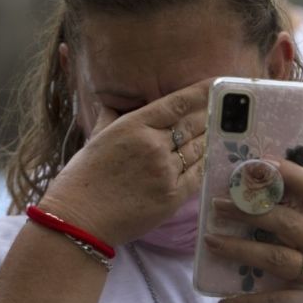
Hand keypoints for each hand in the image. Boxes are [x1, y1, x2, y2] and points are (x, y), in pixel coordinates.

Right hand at [38, 78, 210, 246]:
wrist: (79, 218)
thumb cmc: (83, 177)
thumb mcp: (97, 136)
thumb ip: (111, 116)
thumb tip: (117, 101)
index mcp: (134, 125)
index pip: (177, 103)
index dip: (201, 91)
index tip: (216, 83)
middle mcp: (153, 144)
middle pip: (193, 124)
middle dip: (209, 115)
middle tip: (223, 108)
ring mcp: (165, 171)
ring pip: (198, 148)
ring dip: (208, 138)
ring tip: (217, 131)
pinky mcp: (173, 196)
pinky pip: (198, 174)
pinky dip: (204, 163)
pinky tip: (209, 156)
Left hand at [203, 159, 302, 302]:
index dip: (292, 175)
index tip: (262, 163)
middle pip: (286, 222)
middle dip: (249, 211)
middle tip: (217, 205)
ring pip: (275, 258)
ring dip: (239, 249)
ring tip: (210, 241)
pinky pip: (274, 302)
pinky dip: (248, 302)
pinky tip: (225, 301)